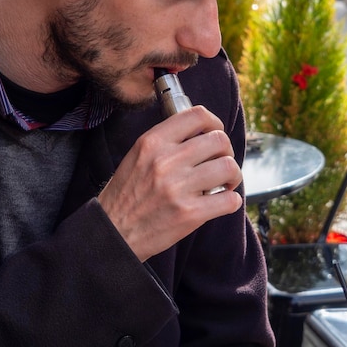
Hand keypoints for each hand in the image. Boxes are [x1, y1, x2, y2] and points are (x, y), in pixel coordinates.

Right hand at [97, 106, 242, 261]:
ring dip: (233, 175)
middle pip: (219, 140)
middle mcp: (166, 161)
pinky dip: (231, 200)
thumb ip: (166, 140)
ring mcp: (178, 188)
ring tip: (224, 183)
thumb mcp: (137, 155)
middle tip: (220, 162)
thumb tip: (201, 132)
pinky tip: (220, 201)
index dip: (214, 122)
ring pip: (228, 167)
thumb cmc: (127, 194)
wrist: (113, 231)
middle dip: (226, 151)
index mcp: (153, 142)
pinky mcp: (189, 214)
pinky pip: (229, 200)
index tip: (214, 133)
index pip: (197, 115)